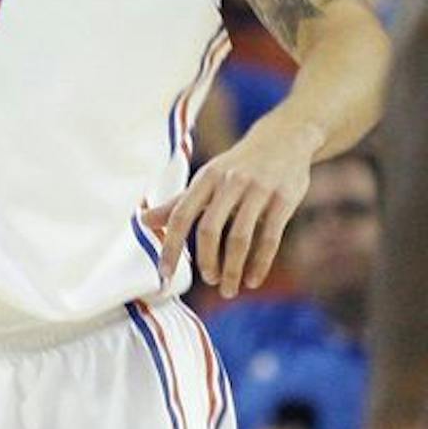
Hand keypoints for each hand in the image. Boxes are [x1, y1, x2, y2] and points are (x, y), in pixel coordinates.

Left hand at [141, 122, 313, 296]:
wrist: (284, 139)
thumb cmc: (237, 166)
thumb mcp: (207, 178)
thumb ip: (179, 202)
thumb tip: (143, 221)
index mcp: (204, 178)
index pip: (180, 216)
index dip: (170, 247)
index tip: (164, 274)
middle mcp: (228, 182)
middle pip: (209, 229)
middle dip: (206, 261)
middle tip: (209, 281)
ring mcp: (257, 190)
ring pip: (240, 237)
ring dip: (233, 268)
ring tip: (229, 288)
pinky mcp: (283, 199)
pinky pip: (270, 237)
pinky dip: (260, 262)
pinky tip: (253, 279)